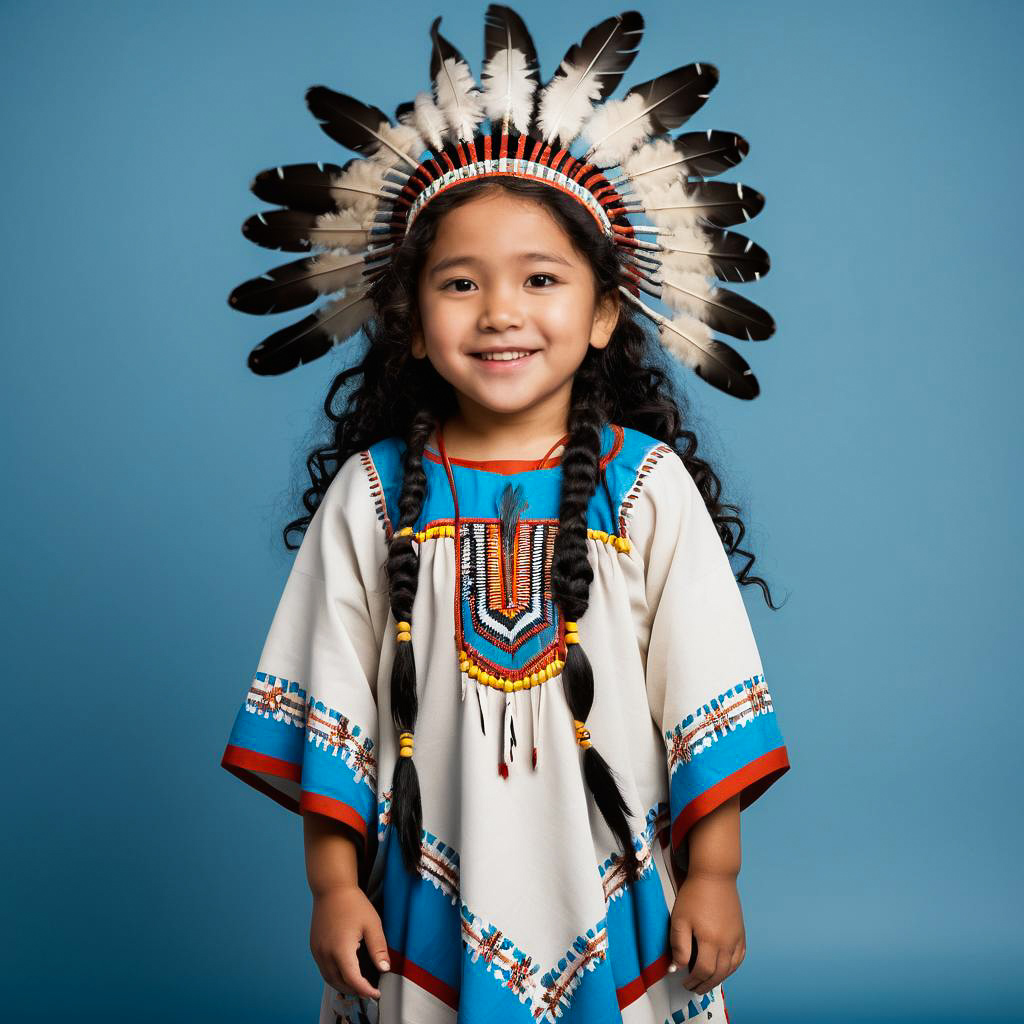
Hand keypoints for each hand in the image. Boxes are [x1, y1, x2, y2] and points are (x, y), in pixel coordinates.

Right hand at [309, 884, 389, 999]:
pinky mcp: (314, 947)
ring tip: (359, 985)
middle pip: (340, 983)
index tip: (376, 994)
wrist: (331, 888)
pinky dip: (334, 976)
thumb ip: (378, 948)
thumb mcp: (372, 924)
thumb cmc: (353, 903)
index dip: (365, 990)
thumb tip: (384, 969)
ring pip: (329, 978)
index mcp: (341, 949)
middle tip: (370, 990)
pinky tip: (345, 972)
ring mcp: (317, 951)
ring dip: (343, 985)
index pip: (353, 980)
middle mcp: (325, 953)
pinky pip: (323, 969)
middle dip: (355, 990)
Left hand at [669, 871, 745, 995]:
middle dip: (704, 984)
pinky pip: (739, 958)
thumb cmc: (694, 895)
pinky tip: (723, 969)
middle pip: (718, 974)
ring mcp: (736, 938)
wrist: (714, 875)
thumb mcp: (679, 919)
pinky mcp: (741, 932)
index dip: (692, 980)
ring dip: (718, 979)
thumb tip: (677, 968)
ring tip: (706, 982)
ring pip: (730, 969)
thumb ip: (678, 946)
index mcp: (710, 940)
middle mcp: (726, 943)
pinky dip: (731, 968)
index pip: (702, 971)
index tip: (684, 982)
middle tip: (693, 987)